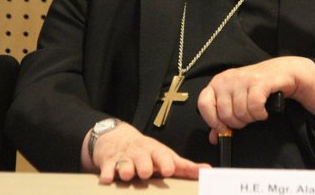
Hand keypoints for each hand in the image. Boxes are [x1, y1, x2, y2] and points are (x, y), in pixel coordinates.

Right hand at [82, 122, 208, 183]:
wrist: (116, 136)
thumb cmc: (145, 151)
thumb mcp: (164, 155)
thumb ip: (184, 166)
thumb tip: (207, 170)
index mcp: (155, 152)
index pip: (162, 156)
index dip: (166, 162)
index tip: (169, 169)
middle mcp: (140, 153)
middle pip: (142, 159)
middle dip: (144, 165)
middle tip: (145, 172)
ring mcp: (124, 158)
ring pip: (124, 164)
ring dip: (126, 169)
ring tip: (126, 174)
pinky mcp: (108, 162)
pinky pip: (107, 168)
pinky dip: (107, 173)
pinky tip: (107, 178)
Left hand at [197, 56, 314, 143]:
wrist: (281, 72)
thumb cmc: (256, 88)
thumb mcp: (235, 101)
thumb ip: (222, 120)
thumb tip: (213, 138)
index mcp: (217, 83)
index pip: (203, 104)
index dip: (212, 120)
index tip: (223, 128)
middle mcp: (227, 80)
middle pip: (225, 114)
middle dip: (237, 122)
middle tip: (246, 118)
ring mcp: (242, 79)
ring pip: (241, 112)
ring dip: (251, 118)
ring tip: (256, 112)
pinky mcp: (259, 81)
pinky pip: (254, 106)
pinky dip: (260, 114)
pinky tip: (263, 112)